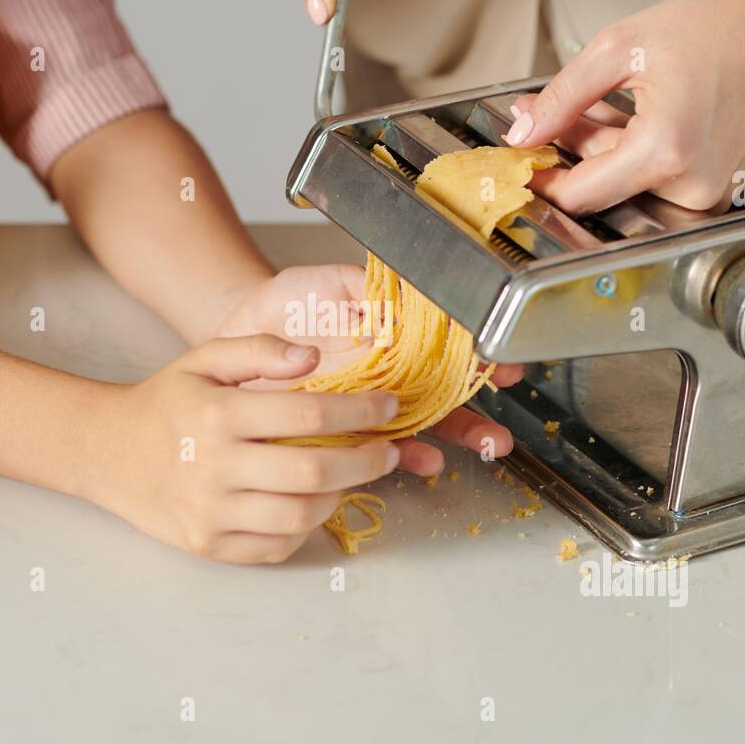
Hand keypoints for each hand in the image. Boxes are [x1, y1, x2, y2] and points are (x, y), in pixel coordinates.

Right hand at [82, 333, 399, 562]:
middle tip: (388, 450)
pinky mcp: (209, 545)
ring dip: (339, 495)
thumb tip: (312, 356)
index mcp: (218, 414)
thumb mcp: (205, 359)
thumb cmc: (167, 402)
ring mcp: (211, 512)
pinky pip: (277, 545)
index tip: (387, 408)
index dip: (360, 411)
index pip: (309, 413)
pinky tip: (310, 501)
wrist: (108, 452)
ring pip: (301, 514)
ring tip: (349, 475)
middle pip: (315, 471)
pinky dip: (305, 526)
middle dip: (366, 461)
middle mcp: (214, 467)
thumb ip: (259, 349)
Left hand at [214, 264, 522, 475]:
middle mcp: (388, 375)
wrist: (241, 330)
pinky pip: (378, 447)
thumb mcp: (329, 282)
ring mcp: (367, 405)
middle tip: (500, 430)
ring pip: (421, 426)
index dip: (478, 358)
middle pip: (443, 397)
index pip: (447, 349)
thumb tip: (398, 310)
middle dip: (476, 414)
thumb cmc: (288, 302)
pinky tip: (423, 461)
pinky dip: (404, 456)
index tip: (503, 366)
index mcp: (393, 337)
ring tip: (480, 449)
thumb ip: (365, 291)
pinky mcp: (340, 430)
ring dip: (453, 439)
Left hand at [504, 0, 744, 214]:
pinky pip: (657, 181)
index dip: (542, 179)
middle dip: (568, 151)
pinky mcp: (718, 190)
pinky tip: (638, 115)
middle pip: (601, 189)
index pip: (579, 195)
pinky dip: (636, 153)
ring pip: (628, 185)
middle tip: (545, 110)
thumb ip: (562, 97)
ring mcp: (709, 194)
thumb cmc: (724, 27)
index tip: (520, 159)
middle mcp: (691, 186)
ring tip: (605, 102)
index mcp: (665, 151)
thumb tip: (522, 132)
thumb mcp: (621, 48)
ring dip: (603, 151)